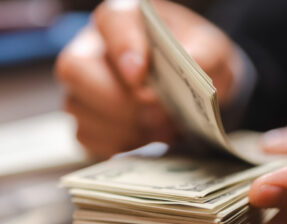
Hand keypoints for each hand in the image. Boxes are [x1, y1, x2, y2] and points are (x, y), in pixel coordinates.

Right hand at [55, 0, 242, 157]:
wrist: (192, 92)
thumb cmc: (195, 62)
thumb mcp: (212, 51)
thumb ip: (205, 53)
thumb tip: (192, 61)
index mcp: (124, 17)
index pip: (111, 21)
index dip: (123, 47)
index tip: (141, 76)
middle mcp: (93, 46)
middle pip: (75, 69)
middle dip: (117, 99)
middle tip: (156, 111)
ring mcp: (83, 85)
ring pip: (77, 107)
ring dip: (122, 125)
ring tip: (159, 126)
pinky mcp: (85, 118)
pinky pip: (87, 136)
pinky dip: (120, 143)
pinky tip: (146, 137)